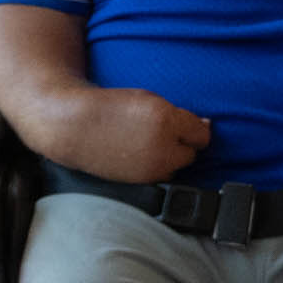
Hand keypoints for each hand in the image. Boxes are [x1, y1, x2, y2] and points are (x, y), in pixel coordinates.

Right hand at [63, 89, 211, 182]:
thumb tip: (206, 126)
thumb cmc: (112, 108)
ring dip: (171, 157)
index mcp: (166, 121)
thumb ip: (179, 115)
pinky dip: (158, 167)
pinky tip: (141, 155)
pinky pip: (162, 176)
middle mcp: (162, 147)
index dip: (195, 128)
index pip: (202, 134)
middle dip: (183, 143)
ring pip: (178, 167)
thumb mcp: (148, 99)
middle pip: (191, 153)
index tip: (186, 125)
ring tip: (148, 143)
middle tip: (162, 132)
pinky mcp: (141, 182)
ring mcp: (152, 168)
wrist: (76, 128)